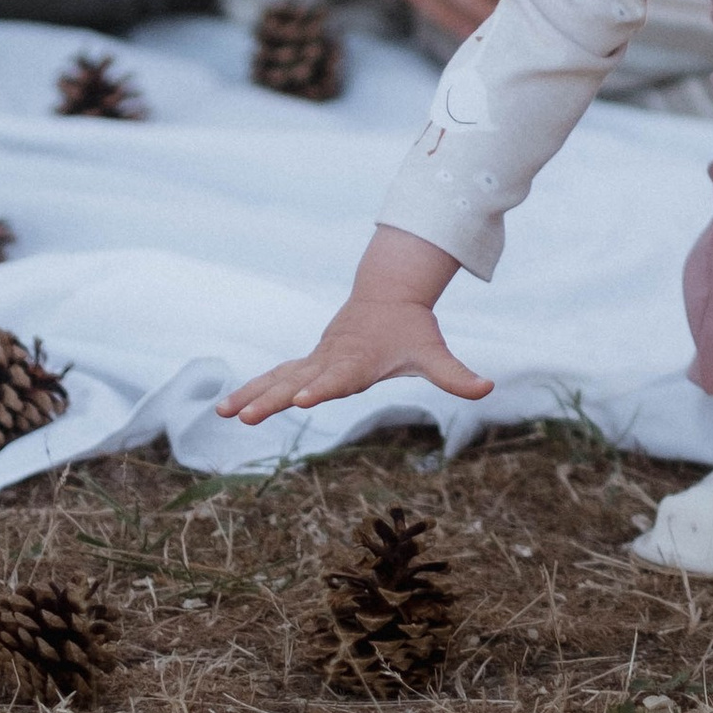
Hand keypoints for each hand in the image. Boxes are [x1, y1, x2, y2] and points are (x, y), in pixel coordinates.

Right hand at [218, 232, 488, 423]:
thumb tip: (488, 388)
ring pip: (278, 378)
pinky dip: (252, 389)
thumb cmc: (411, 330)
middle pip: (297, 381)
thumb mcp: (433, 353)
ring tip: (224, 414)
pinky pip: (275, 377)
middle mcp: (331, 360)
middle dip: (271, 399)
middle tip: (247, 417)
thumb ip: (456, 374)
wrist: (387, 295)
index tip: (299, 401)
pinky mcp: (309, 362)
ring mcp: (316, 360)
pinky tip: (229, 408)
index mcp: (358, 360)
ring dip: (251, 395)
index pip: (337, 378)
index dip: (320, 389)